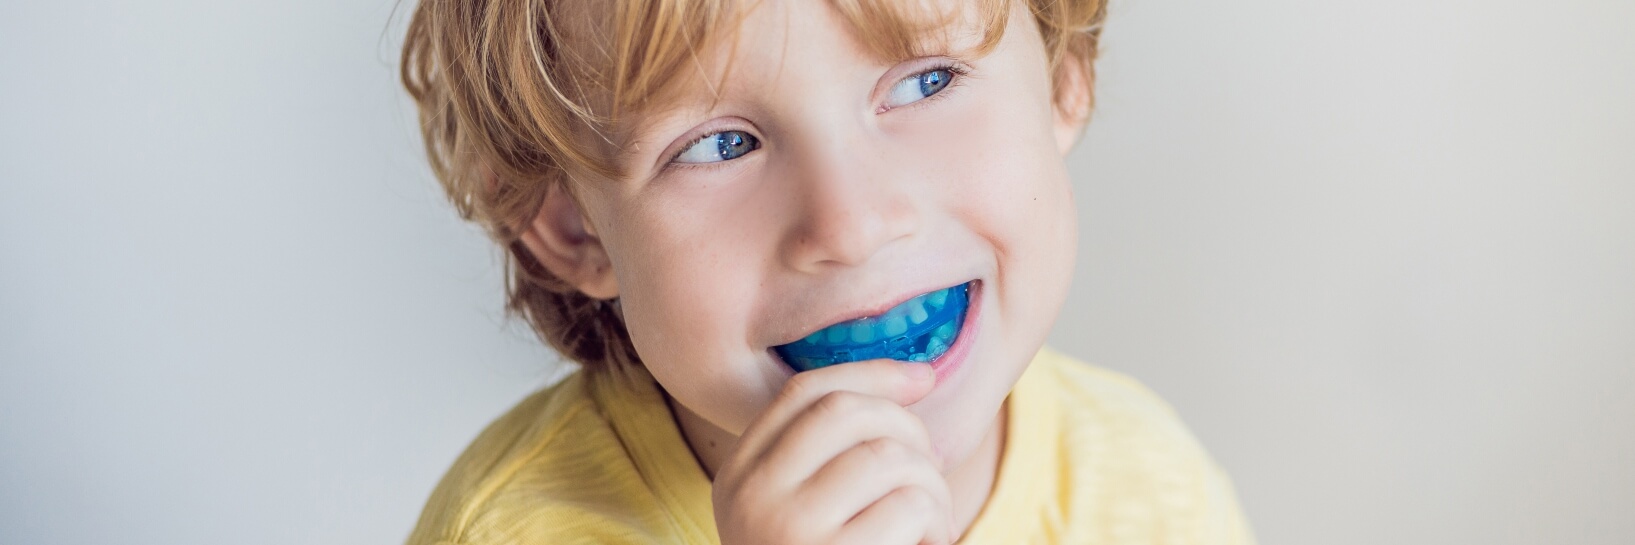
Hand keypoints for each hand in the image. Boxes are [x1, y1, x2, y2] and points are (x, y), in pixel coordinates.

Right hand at [712, 359, 953, 544]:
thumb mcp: (797, 513)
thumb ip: (826, 457)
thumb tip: (916, 375)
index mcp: (737, 478)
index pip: (806, 393)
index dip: (873, 374)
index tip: (924, 377)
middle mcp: (750, 498)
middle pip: (848, 412)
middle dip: (909, 432)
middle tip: (928, 475)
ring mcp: (786, 530)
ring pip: (888, 457)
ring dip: (931, 486)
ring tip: (930, 524)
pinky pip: (908, 506)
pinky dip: (936, 524)